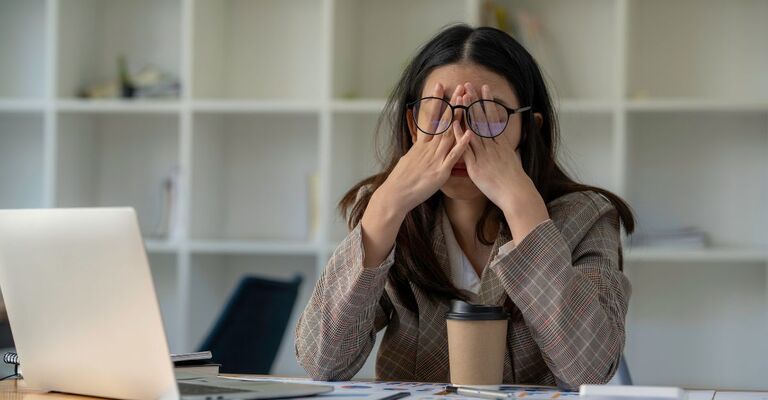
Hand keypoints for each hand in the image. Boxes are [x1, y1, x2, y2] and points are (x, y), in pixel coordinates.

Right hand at [377, 83, 472, 213]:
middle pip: (443, 121)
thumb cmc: (401, 180)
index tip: (440, 86)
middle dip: (452, 103)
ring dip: (459, 117)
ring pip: (449, 134)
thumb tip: (419, 144)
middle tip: (460, 87)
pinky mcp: (440, 171)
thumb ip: (417, 150)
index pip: (430, 117)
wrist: (395, 195)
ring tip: (467, 102)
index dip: (436, 101)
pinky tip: (469, 133)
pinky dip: (462, 144)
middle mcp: (428, 148)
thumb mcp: (408, 159)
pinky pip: (453, 156)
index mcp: (421, 145)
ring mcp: (435, 158)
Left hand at [458, 82, 548, 241]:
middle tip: (468, 85)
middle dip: (475, 101)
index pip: (493, 118)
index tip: (483, 88)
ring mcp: (484, 154)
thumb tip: (506, 144)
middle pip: (482, 118)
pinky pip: (466, 148)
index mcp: (501, 143)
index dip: (487, 102)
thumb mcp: (513, 160)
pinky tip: (454, 124)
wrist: (516, 194)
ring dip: (467, 112)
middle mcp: (492, 145)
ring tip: (461, 97)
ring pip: (474, 129)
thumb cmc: (515, 181)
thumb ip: (507, 150)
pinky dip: (460, 135)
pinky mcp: (476, 165)